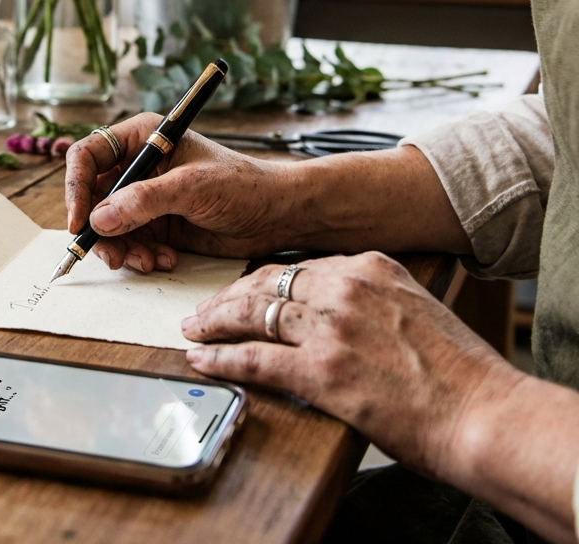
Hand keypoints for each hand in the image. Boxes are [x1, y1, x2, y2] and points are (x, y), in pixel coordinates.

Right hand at [65, 113, 284, 272]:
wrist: (276, 214)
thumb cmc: (242, 184)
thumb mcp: (192, 188)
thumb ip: (144, 201)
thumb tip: (99, 219)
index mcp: (142, 138)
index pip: (88, 155)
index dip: (76, 187)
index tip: (79, 221)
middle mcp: (138, 166)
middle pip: (92, 197)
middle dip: (100, 229)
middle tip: (115, 256)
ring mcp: (145, 198)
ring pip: (107, 226)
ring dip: (121, 248)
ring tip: (148, 261)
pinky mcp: (156, 225)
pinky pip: (128, 243)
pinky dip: (140, 256)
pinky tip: (165, 259)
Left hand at [182, 252, 522, 472]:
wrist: (484, 412)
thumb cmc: (459, 372)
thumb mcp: (414, 307)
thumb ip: (372, 298)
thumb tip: (337, 311)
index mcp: (369, 266)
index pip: (294, 267)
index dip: (259, 282)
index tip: (240, 291)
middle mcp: (344, 287)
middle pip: (265, 283)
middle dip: (227, 298)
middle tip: (204, 310)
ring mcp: (330, 327)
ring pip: (252, 315)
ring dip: (215, 323)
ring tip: (194, 330)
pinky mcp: (321, 370)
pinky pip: (254, 359)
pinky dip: (222, 359)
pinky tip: (203, 360)